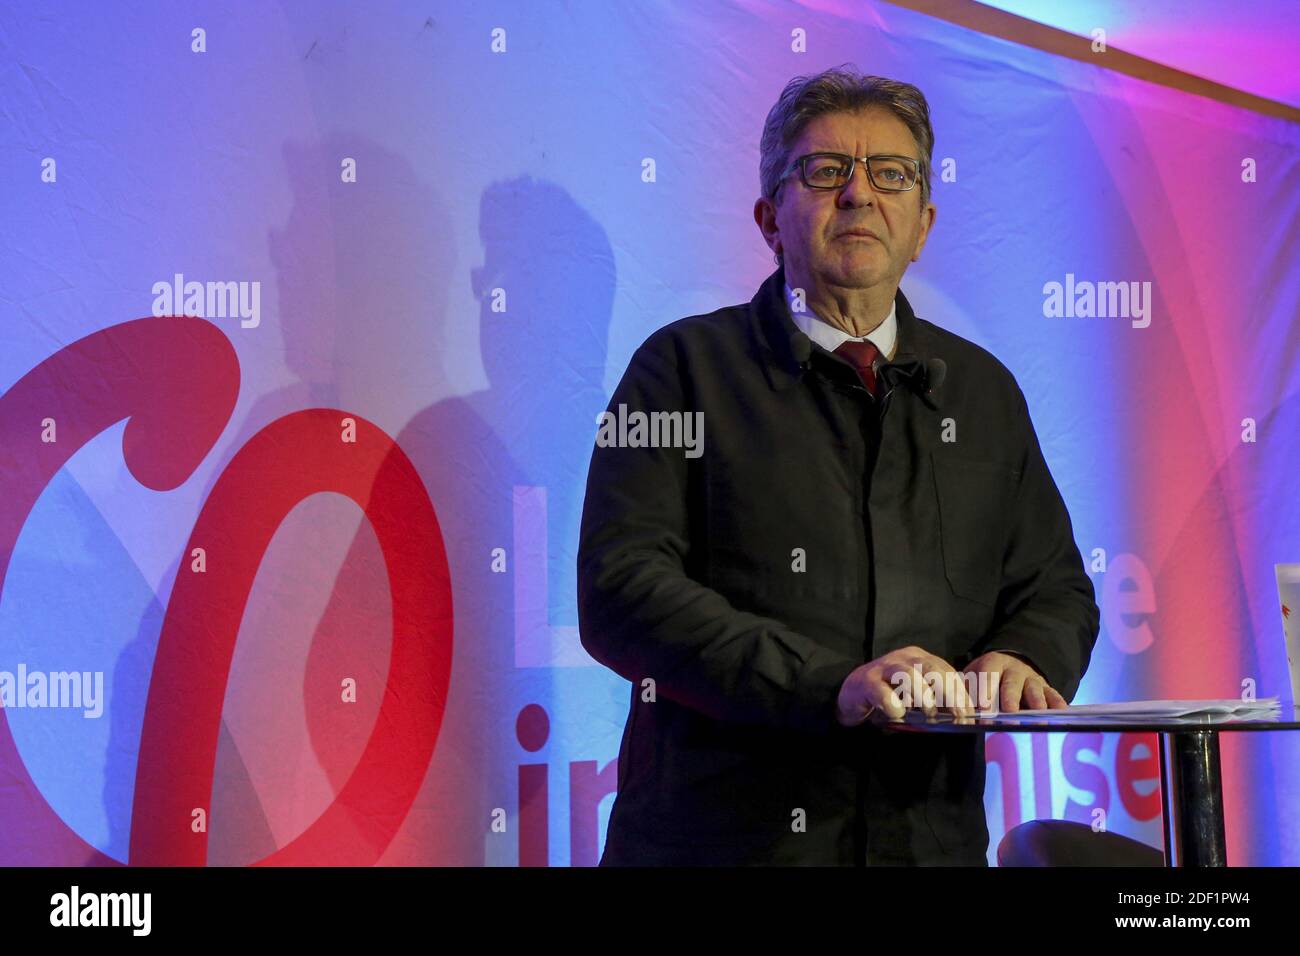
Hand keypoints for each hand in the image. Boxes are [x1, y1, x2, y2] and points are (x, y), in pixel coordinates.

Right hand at [836, 645, 974, 725]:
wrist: (852, 695)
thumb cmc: (888, 695)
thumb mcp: (915, 694)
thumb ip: (935, 698)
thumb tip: (961, 714)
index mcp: (918, 658)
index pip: (945, 670)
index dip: (960, 690)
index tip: (970, 711)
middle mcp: (902, 658)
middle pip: (930, 668)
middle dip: (948, 692)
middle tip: (958, 714)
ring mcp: (883, 667)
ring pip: (907, 674)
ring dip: (922, 695)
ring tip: (929, 713)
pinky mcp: (866, 681)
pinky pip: (882, 691)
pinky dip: (892, 703)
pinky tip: (897, 713)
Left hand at [963, 651, 1066, 711]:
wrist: (1012, 661)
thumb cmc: (986, 675)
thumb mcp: (974, 675)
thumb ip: (965, 689)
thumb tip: (952, 706)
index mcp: (992, 664)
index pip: (988, 675)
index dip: (985, 689)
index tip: (983, 705)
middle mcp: (1013, 670)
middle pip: (1012, 683)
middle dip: (1011, 697)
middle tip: (1010, 711)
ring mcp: (1031, 678)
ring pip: (1034, 688)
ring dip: (1036, 700)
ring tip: (1038, 711)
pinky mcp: (1045, 687)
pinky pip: (1053, 694)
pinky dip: (1057, 702)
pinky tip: (1062, 711)